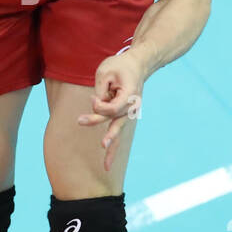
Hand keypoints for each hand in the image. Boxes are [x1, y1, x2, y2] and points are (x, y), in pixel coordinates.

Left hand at [76, 48, 147, 172]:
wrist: (138, 65)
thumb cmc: (120, 66)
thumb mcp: (106, 71)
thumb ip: (100, 90)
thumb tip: (95, 107)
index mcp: (130, 95)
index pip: (112, 108)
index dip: (99, 106)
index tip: (92, 98)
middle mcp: (132, 107)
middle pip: (117, 123)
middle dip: (106, 131)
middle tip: (98, 139)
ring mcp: (129, 113)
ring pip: (118, 133)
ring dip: (111, 149)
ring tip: (106, 167)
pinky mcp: (123, 116)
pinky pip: (117, 133)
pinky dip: (112, 148)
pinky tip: (106, 164)